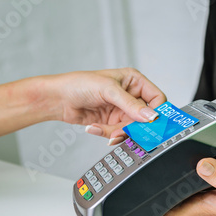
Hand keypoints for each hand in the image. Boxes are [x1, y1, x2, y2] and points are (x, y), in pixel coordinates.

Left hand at [48, 68, 165, 144]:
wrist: (58, 99)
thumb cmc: (79, 84)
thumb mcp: (108, 90)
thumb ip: (131, 105)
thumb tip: (150, 116)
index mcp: (134, 81)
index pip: (157, 99)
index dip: (156, 112)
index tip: (151, 123)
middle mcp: (131, 96)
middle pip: (145, 118)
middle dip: (132, 126)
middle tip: (123, 131)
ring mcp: (122, 110)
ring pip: (133, 129)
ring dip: (118, 132)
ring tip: (105, 130)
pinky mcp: (114, 123)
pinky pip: (120, 133)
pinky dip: (109, 134)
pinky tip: (96, 127)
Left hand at [147, 158, 215, 215]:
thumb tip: (202, 164)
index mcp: (202, 206)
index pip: (168, 214)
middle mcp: (200, 204)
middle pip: (167, 205)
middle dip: (147, 202)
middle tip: (126, 198)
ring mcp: (206, 199)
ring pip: (176, 196)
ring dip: (160, 192)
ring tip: (141, 184)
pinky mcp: (213, 193)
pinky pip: (189, 188)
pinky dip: (177, 183)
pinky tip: (174, 176)